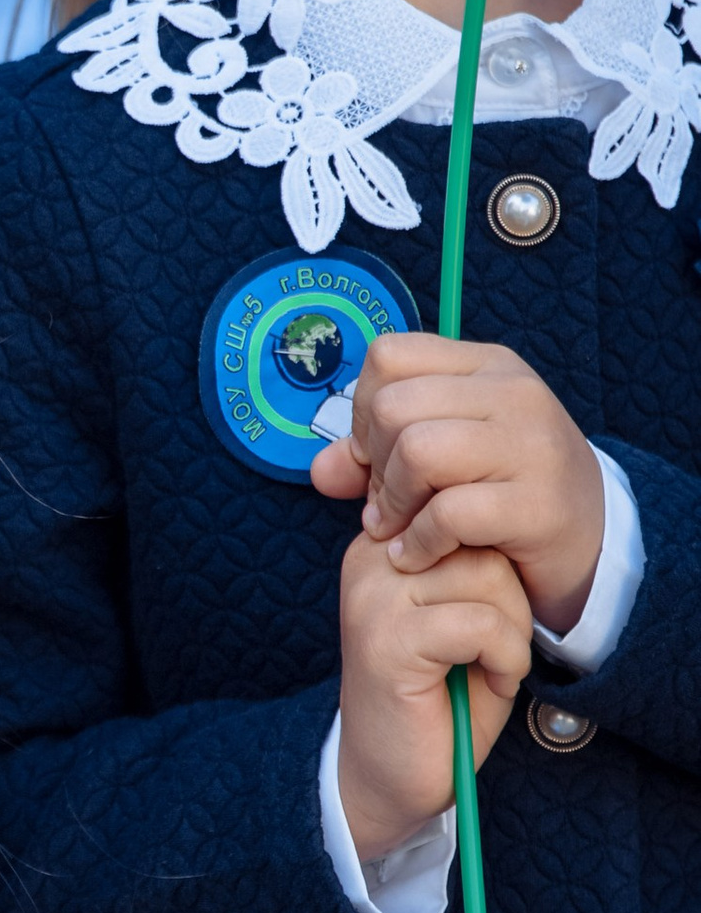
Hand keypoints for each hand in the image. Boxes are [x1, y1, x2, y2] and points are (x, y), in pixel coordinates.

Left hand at [310, 332, 606, 635]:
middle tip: (385, 504)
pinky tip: (419, 555)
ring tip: (397, 529)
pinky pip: (448, 513)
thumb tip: (322, 471)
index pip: (389, 356)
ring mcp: (532, 445)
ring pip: (418, 451)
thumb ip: (374, 457)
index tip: (377, 455)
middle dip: (374, 464)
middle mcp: (514, 393)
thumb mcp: (442, 459)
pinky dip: (418, 543)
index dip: (363, 410)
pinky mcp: (539, 504)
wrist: (589, 544)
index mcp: (486, 366)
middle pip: (394, 407)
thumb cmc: (503, 492)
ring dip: (393, 503)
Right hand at [334, 518, 534, 868]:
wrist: (387, 780)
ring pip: (487, 577)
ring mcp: (374, 600)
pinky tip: (490, 685)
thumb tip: (507, 530)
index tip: (487, 622)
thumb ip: (476, 568)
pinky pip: (482, 625)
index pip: (464, 512)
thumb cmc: (436, 702)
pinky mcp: (388, 642)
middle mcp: (370, 562)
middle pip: (480, 540)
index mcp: (384, 547)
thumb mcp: (463, 617)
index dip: (499, 568)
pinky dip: (506, 659)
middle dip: (513, 600)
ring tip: (492, 667)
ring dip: (512, 631)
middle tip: (500, 650)